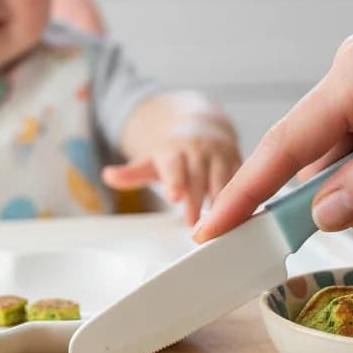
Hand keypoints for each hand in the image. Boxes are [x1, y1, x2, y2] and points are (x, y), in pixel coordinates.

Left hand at [103, 127, 241, 225]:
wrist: (202, 125)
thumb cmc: (174, 151)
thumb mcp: (151, 160)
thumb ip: (132, 173)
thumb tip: (108, 175)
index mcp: (174, 149)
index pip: (173, 165)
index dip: (175, 180)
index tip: (174, 197)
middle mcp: (198, 149)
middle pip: (198, 177)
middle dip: (197, 201)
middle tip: (194, 227)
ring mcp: (220, 154)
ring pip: (223, 180)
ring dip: (222, 203)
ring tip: (219, 227)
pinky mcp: (238, 161)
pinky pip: (243, 179)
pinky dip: (243, 197)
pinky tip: (242, 217)